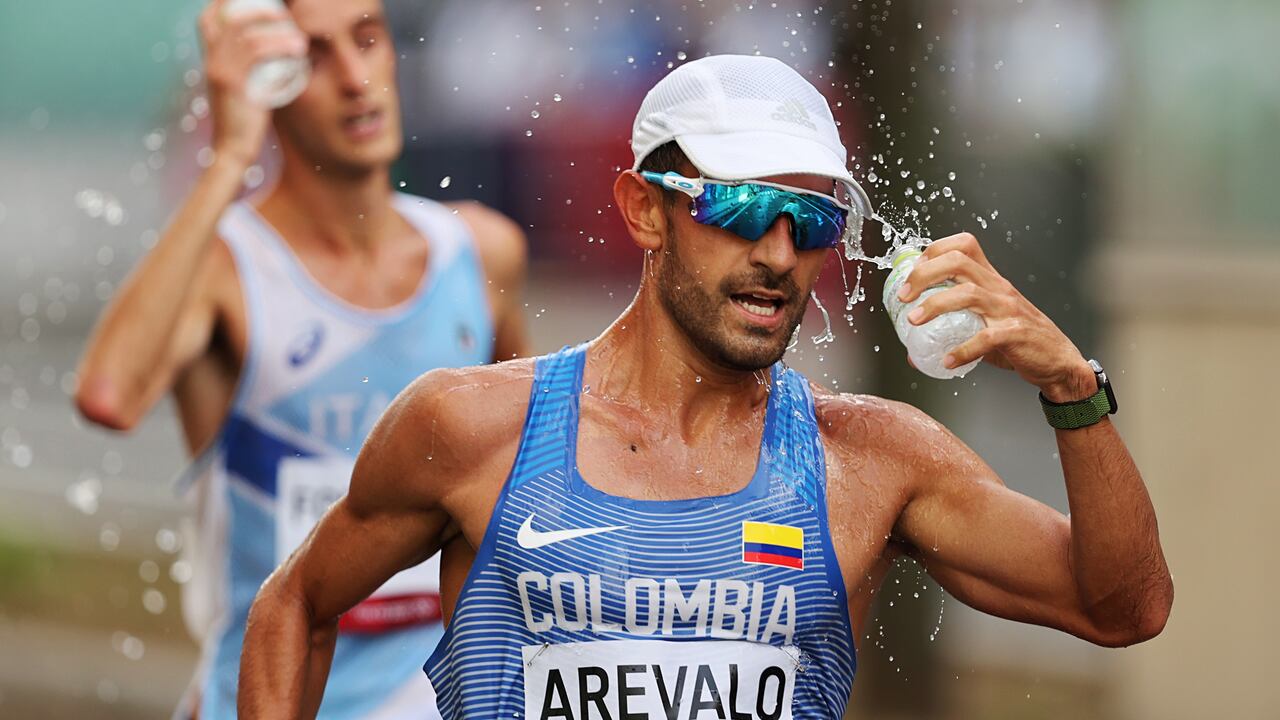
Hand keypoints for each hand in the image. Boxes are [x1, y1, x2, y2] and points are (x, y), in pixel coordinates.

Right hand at [198, 0, 307, 167]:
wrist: (233, 150)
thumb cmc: (245, 124)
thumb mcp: (247, 91)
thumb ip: (255, 73)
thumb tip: (279, 59)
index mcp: (210, 61)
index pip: (207, 21)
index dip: (224, 5)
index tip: (248, 2)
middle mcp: (210, 61)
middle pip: (227, 19)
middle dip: (255, 9)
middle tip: (282, 12)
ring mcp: (218, 71)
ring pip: (246, 35)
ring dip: (276, 30)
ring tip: (299, 37)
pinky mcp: (231, 83)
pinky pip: (256, 53)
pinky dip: (278, 46)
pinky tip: (297, 49)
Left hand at [897, 232, 1095, 401]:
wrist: (1058, 361)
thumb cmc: (1020, 340)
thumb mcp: (984, 326)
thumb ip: (951, 332)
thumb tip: (913, 351)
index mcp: (991, 280)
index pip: (964, 245)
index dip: (934, 250)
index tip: (912, 271)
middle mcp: (998, 288)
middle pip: (959, 262)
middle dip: (924, 274)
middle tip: (903, 295)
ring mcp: (1007, 309)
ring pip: (968, 293)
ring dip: (934, 305)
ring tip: (913, 321)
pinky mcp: (1015, 333)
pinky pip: (985, 337)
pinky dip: (962, 350)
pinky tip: (947, 361)